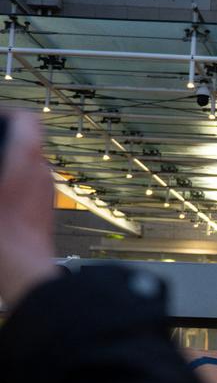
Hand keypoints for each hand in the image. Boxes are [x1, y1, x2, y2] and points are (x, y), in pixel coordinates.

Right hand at [0, 111, 55, 309]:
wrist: (23, 270)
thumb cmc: (1, 233)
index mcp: (26, 160)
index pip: (26, 120)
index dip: (6, 112)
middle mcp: (42, 172)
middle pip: (26, 141)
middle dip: (3, 140)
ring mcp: (46, 191)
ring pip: (28, 165)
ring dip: (8, 162)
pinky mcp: (44, 208)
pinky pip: (29, 184)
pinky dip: (13, 181)